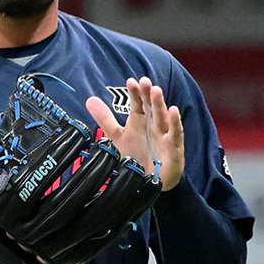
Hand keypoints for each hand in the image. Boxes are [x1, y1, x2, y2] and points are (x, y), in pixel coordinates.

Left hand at [86, 76, 183, 190]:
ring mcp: (164, 136)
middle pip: (150, 107)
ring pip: (162, 117)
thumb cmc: (137, 156)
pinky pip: (174, 135)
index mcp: (141, 120)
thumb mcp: (118, 137)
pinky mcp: (173, 149)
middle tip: (144, 81)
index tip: (131, 81)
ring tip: (156, 91)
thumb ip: (105, 119)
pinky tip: (174, 111)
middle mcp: (153, 125)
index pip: (138, 103)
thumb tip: (89, 100)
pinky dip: (174, 123)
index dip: (135, 93)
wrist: (148, 183)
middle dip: (148, 95)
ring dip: (160, 104)